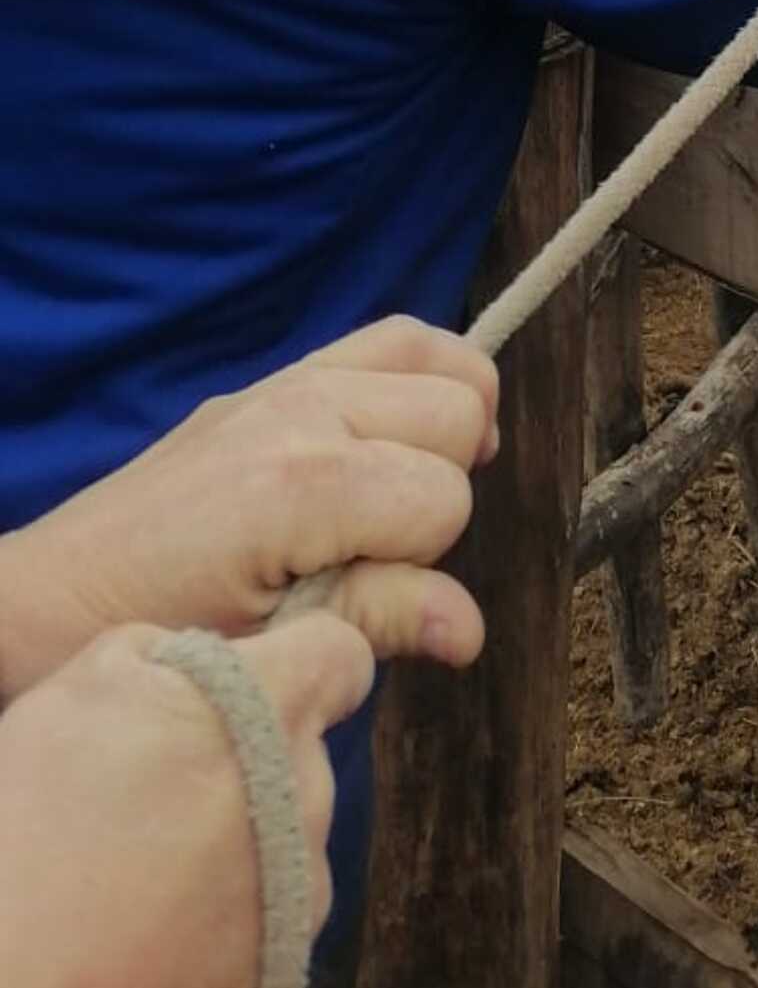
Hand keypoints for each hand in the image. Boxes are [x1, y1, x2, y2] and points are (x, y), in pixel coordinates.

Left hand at [0, 317, 497, 698]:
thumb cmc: (161, 635)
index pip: (444, 500)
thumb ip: (374, 618)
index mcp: (301, 482)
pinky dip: (423, 379)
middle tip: (386, 550)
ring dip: (445, 424)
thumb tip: (468, 630)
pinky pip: (392, 339)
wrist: (59, 598)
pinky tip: (401, 441)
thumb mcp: (266, 648)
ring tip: (412, 489)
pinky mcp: (279, 377)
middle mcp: (305, 407)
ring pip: (440, 357)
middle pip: (457, 411)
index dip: (425, 564)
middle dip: (441, 489)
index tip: (369, 598)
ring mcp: (291, 380)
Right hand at [0, 612, 371, 987]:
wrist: (29, 974)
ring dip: (242, 835)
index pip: (341, 655)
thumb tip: (197, 660)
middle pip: (302, 752)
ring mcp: (302, 888)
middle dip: (249, 757)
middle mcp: (309, 794)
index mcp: (272, 708)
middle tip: (167, 784)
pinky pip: (272, 908)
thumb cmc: (46, 823)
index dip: (304, 660)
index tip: (267, 680)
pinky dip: (230, 905)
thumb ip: (169, 651)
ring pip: (289, 834)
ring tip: (153, 858)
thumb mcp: (88, 686)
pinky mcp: (282, 957)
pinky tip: (163, 909)